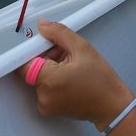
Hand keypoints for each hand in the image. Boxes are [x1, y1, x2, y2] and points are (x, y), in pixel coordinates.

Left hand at [18, 20, 133, 130]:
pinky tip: (70, 77)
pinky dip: (53, 80)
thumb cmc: (101, 80)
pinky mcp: (49, 109)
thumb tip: (42, 26)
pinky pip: (44, 88)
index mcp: (48, 81)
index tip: (43, 43)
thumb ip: (59, 33)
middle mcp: (42, 96)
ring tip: (71, 66)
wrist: (111, 106)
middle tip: (66, 54)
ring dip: (51, 68)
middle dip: (46, 57)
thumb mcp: (82, 48)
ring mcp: (44, 105)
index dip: (32, 49)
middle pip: (32, 68)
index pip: (23, 62)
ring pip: (39, 77)